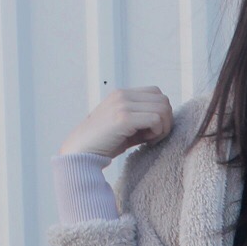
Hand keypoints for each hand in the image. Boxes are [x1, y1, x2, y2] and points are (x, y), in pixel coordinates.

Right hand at [57, 85, 173, 161]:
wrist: (81, 152)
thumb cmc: (102, 143)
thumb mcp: (124, 125)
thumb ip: (141, 118)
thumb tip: (164, 119)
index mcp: (122, 94)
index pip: (156, 93)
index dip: (160, 112)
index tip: (152, 130)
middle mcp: (122, 95)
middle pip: (163, 100)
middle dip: (166, 120)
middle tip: (154, 137)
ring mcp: (122, 104)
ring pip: (162, 109)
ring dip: (162, 127)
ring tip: (149, 140)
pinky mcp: (124, 117)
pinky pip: (156, 119)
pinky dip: (157, 133)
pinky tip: (146, 142)